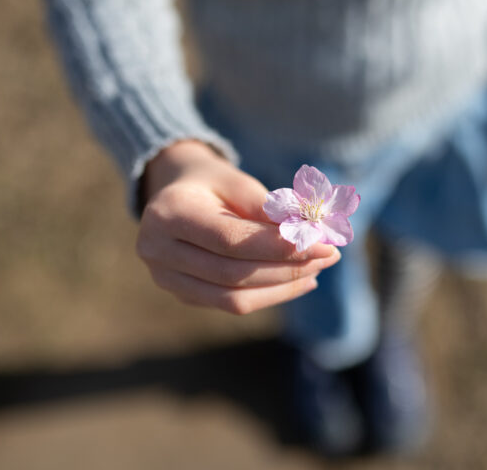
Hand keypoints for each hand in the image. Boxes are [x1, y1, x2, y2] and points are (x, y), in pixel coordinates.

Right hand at [136, 141, 339, 314]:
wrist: (175, 194)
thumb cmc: (213, 184)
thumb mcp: (238, 182)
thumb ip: (269, 208)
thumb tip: (313, 235)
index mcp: (168, 214)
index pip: (230, 241)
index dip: (278, 247)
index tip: (322, 244)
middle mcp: (158, 251)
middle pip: (232, 274)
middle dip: (288, 268)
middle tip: (329, 255)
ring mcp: (166, 279)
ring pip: (233, 299)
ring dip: (283, 287)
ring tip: (317, 269)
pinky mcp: (183, 295)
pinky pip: (231, 304)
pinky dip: (270, 295)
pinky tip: (300, 281)